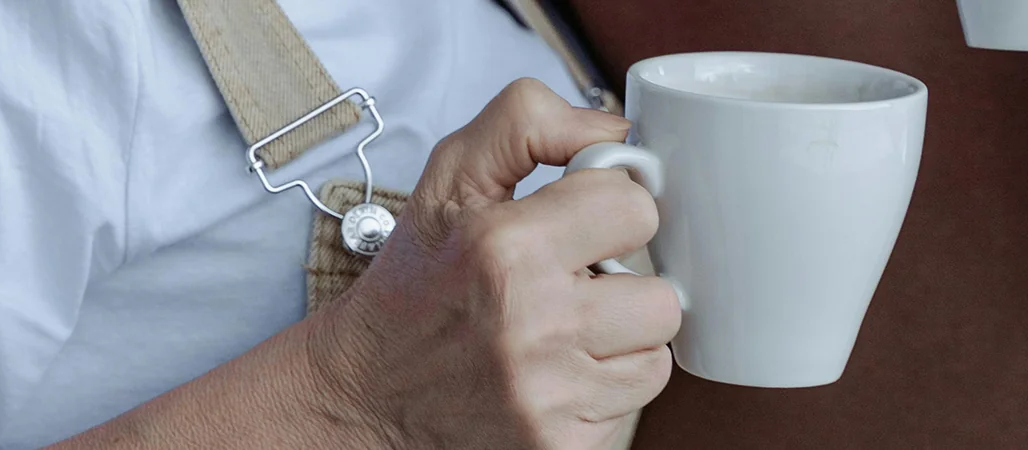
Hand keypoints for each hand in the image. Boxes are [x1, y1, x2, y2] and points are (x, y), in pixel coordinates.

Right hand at [306, 79, 679, 448]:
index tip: (581, 226)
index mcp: (505, 247)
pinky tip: (555, 376)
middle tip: (576, 287)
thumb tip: (618, 132)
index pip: (636, 208)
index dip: (612, 212)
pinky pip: (630, 409)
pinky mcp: (557, 446)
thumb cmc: (417, 280)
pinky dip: (601, 392)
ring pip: (656, 358)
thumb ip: (528, 123)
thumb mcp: (449, 177)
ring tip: (566, 333)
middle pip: (663, 297)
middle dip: (625, 288)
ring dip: (622, 344)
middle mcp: (530, 323)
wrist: (364, 392)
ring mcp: (547, 396)